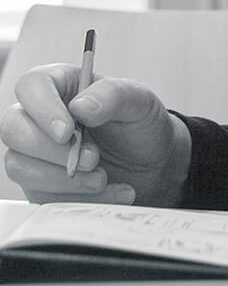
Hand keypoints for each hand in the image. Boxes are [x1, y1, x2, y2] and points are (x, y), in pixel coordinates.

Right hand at [0, 63, 191, 206]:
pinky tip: (110, 192)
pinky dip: (76, 199)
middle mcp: (42, 119)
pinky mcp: (41, 185)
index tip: (67, 131)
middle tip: (92, 159)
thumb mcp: (140, 102)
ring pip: (21, 166)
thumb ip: (114, 95)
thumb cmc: (142, 126)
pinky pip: (41, 196)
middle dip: (51, 150)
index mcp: (64, 86)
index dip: (43, 109)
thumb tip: (81, 106)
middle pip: (14, 129)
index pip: (32, 86)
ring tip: (103, 178)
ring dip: (62, 179)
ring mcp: (37, 154)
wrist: (154, 164)